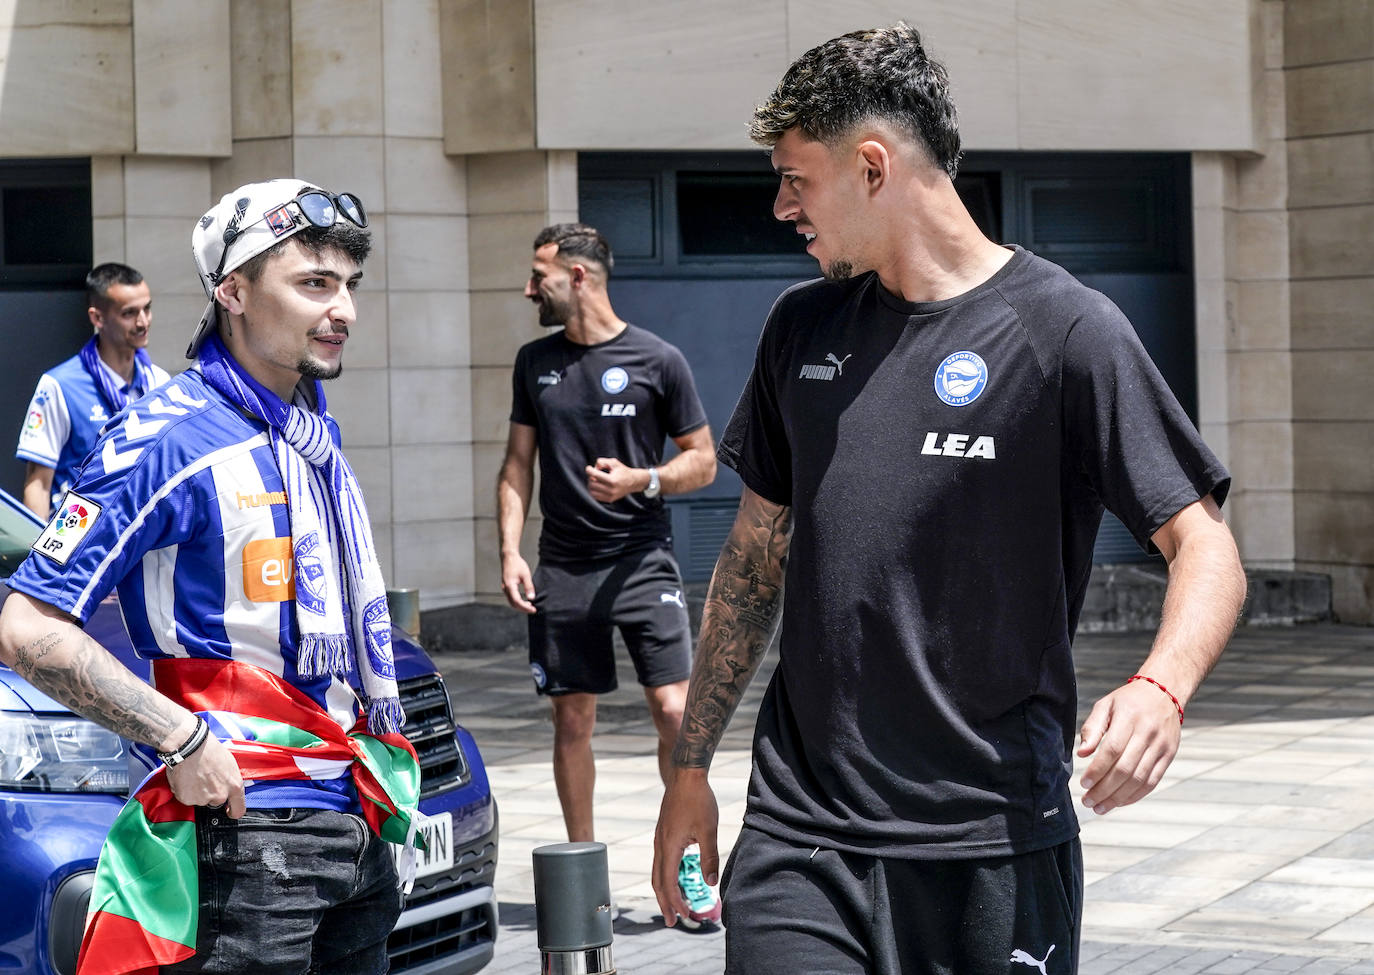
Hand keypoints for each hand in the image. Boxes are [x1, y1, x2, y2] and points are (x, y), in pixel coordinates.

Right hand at [166, 736, 245, 817]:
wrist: (190, 745)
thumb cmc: (210, 750)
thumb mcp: (230, 765)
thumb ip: (230, 780)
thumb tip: (229, 786)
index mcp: (234, 786)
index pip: (238, 810)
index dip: (233, 811)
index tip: (229, 811)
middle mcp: (220, 796)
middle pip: (216, 802)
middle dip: (211, 794)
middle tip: (205, 778)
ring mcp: (203, 799)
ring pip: (200, 799)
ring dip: (197, 791)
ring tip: (195, 775)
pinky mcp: (187, 799)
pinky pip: (186, 798)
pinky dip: (185, 791)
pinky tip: (186, 778)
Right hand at [501, 552, 536, 613]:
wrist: (508, 557)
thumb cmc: (517, 564)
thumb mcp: (526, 575)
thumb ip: (529, 586)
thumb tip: (532, 598)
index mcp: (510, 586)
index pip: (517, 601)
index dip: (525, 607)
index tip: (533, 609)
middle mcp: (505, 589)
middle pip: (513, 604)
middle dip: (523, 608)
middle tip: (533, 610)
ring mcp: (505, 588)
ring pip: (511, 602)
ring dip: (520, 606)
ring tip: (530, 606)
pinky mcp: (506, 587)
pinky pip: (511, 598)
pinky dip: (518, 602)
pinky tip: (525, 601)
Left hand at [585, 457, 645, 503]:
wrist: (633, 482)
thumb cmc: (622, 471)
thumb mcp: (614, 462)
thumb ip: (602, 462)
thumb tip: (594, 468)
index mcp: (612, 480)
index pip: (594, 475)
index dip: (589, 470)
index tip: (589, 468)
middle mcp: (611, 490)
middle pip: (592, 483)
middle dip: (590, 477)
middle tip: (594, 473)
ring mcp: (610, 496)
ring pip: (592, 491)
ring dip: (591, 484)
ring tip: (596, 480)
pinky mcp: (609, 500)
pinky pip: (595, 496)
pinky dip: (594, 490)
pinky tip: (598, 485)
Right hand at [652, 768, 719, 926]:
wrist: (686, 774)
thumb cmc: (698, 799)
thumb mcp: (708, 829)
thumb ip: (709, 857)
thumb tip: (711, 883)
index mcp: (669, 846)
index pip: (667, 882)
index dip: (675, 902)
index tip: (685, 916)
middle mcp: (660, 844)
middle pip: (657, 881)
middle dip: (664, 902)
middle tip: (672, 921)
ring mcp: (659, 837)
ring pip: (656, 871)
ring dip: (664, 889)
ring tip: (673, 904)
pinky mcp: (663, 832)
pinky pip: (661, 860)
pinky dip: (665, 875)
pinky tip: (676, 877)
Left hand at [1076, 679, 1182, 814]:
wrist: (1164, 692)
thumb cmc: (1128, 700)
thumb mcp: (1105, 705)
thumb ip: (1092, 728)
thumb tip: (1082, 754)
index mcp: (1129, 718)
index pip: (1112, 750)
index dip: (1097, 770)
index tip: (1083, 784)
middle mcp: (1148, 733)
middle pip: (1125, 769)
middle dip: (1104, 789)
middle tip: (1087, 801)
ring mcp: (1161, 746)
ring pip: (1139, 779)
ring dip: (1118, 798)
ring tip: (1100, 807)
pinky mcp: (1169, 756)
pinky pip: (1152, 781)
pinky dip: (1135, 795)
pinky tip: (1119, 802)